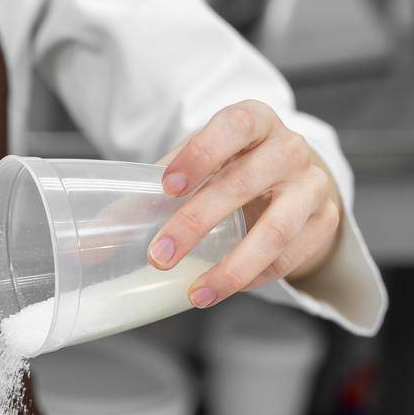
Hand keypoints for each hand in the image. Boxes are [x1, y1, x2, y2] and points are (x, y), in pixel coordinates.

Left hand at [147, 100, 340, 307]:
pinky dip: (253, 278)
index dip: (200, 154)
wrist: (289, 180)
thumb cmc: (231, 169)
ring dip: (231, 267)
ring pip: (275, 230)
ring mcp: (312, 186)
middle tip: (159, 256)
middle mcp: (289, 148)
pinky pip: (288, 257)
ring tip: (194, 294)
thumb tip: (88, 246)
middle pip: (245, 182)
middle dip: (197, 222)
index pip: (233, 125)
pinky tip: (222, 287)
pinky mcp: (324, 222)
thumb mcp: (194, 168)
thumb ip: (145, 198)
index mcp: (255, 120)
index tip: (167, 186)